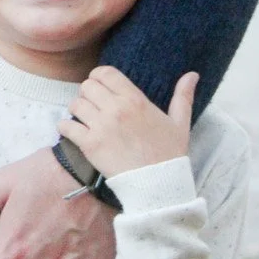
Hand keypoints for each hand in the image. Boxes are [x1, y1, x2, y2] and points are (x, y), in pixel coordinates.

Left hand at [59, 68, 197, 177]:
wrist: (159, 185)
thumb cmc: (169, 154)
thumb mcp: (180, 123)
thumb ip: (183, 96)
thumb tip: (192, 75)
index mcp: (135, 100)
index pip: (105, 73)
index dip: (98, 77)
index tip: (100, 86)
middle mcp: (115, 109)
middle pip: (87, 86)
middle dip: (88, 94)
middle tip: (93, 105)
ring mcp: (101, 127)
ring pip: (75, 104)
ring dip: (77, 110)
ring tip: (85, 119)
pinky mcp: (89, 145)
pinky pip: (66, 127)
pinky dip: (66, 128)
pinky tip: (73, 132)